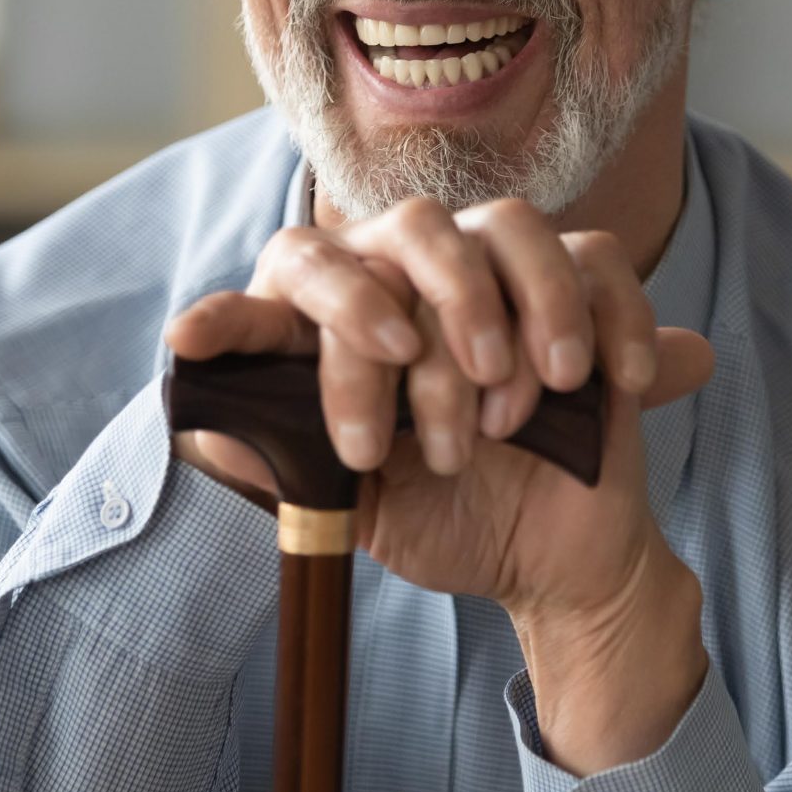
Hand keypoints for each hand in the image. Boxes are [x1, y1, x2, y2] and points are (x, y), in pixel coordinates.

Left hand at [164, 198, 716, 769]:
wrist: (551, 561)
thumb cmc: (444, 520)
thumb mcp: (353, 513)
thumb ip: (283, 472)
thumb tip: (201, 432)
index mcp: (349, 325)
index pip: (288, 281)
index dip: (235, 312)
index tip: (190, 341)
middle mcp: (420, 278)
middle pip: (403, 234)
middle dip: (411, 315)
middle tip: (433, 423)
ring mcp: (504, 275)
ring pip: (505, 230)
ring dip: (507, 322)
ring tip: (507, 421)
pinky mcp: (585, 291)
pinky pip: (595, 262)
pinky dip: (601, 322)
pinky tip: (595, 387)